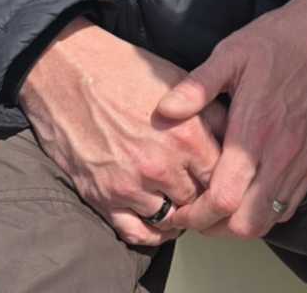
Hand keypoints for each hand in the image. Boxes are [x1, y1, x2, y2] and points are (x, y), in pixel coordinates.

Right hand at [17, 18, 224, 248]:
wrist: (71, 76)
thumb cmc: (125, 72)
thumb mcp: (179, 81)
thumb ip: (210, 111)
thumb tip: (235, 134)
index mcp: (186, 134)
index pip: (221, 173)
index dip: (224, 173)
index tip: (222, 172)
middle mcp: (161, 166)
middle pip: (198, 199)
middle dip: (202, 194)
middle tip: (202, 189)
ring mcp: (131, 186)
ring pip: (170, 218)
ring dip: (177, 212)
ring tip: (181, 203)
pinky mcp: (104, 199)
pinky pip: (136, 233)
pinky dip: (151, 233)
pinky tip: (157, 220)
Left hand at [154, 0, 306, 240]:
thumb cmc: (277, 40)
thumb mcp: (232, 53)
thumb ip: (197, 87)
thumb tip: (163, 111)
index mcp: (256, 130)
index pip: (224, 199)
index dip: (195, 215)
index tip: (178, 209)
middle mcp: (282, 153)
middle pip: (247, 223)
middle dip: (215, 227)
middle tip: (195, 213)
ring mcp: (303, 159)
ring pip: (271, 219)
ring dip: (241, 223)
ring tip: (220, 207)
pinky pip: (291, 203)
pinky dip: (268, 211)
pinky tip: (251, 192)